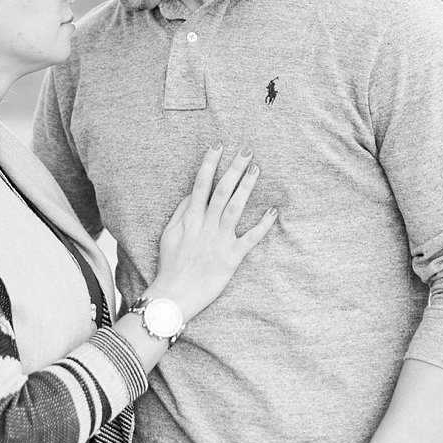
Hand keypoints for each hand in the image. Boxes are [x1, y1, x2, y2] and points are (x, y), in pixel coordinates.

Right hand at [145, 147, 278, 322]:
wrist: (173, 296)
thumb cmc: (170, 266)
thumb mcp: (168, 235)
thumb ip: (181, 212)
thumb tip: (193, 193)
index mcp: (190, 219)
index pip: (201, 184)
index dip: (210, 163)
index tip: (219, 145)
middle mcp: (206, 226)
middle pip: (221, 191)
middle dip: (233, 168)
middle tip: (246, 150)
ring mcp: (220, 241)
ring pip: (235, 208)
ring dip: (247, 187)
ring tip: (256, 169)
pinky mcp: (232, 257)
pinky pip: (250, 238)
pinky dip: (263, 225)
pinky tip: (273, 211)